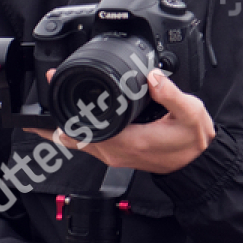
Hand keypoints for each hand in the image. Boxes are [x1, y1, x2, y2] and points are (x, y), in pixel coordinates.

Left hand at [26, 68, 214, 173]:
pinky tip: (71, 120)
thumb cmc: (193, 142)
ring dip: (62, 126)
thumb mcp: (190, 112)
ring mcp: (115, 156)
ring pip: (77, 143)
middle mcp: (115, 152)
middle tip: (45, 92)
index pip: (84, 129)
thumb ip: (170, 94)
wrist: (198, 164)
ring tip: (48, 106)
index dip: (64, 111)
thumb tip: (151, 77)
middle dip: (53, 118)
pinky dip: (75, 132)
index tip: (54, 88)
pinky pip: (87, 145)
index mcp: (128, 141)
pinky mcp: (118, 155)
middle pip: (72, 138)